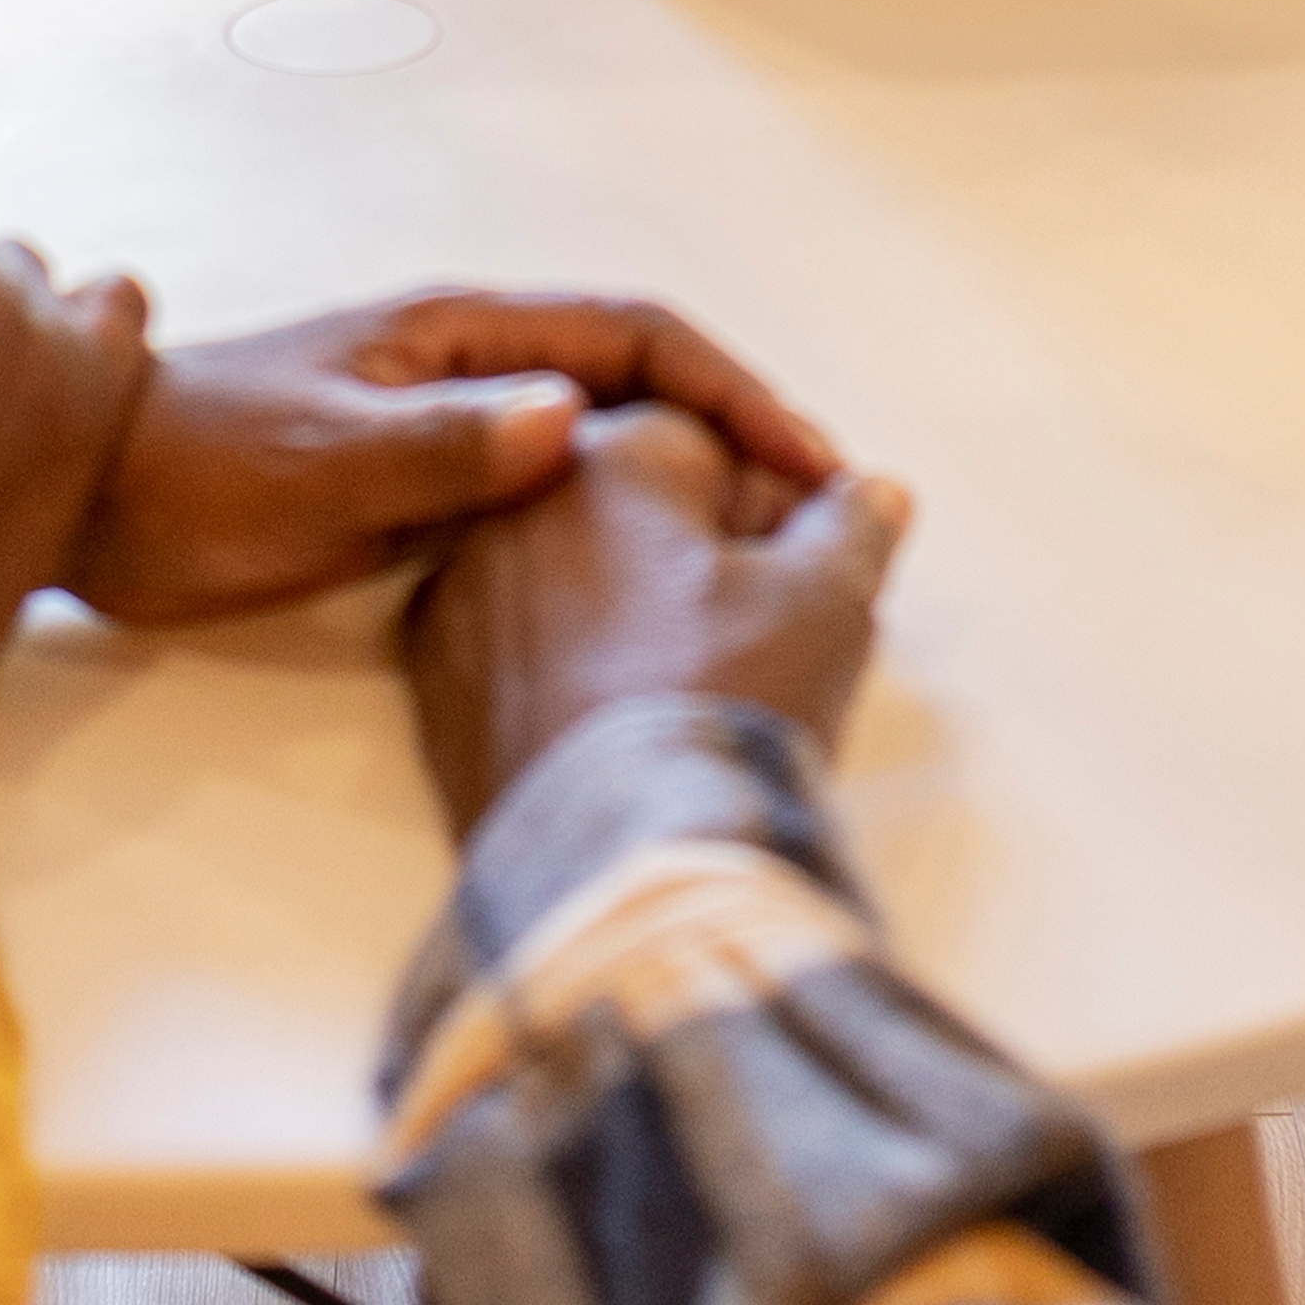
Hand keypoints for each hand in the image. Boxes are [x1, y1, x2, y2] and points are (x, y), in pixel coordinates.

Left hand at [70, 287, 843, 623]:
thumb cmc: (185, 465)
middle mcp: (467, 372)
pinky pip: (552, 503)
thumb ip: (443, 444)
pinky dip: (619, 530)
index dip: (731, 388)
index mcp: (457, 335)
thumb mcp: (322, 458)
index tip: (803, 458)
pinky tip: (645, 588)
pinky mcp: (421, 500)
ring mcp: (446, 434)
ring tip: (760, 556)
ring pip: (604, 446)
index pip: (636, 336)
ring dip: (686, 487)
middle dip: (736, 436)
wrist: (81, 499)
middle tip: (812, 518)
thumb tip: (571, 421)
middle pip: (639, 384)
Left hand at [401, 404, 911, 834]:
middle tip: (778, 625)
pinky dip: (581, 657)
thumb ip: (852, 525)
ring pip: (580, 567)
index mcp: (605, 453)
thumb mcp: (826, 600)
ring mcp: (462, 593)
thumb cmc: (723, 709)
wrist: (612, 864)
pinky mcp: (440, 680)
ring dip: (645, 601)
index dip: (784, 504)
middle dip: (712, 547)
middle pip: (639, 500)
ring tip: (712, 677)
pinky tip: (634, 713)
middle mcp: (513, 503)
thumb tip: (865, 496)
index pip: (716, 439)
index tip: (824, 564)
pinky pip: (530, 638)